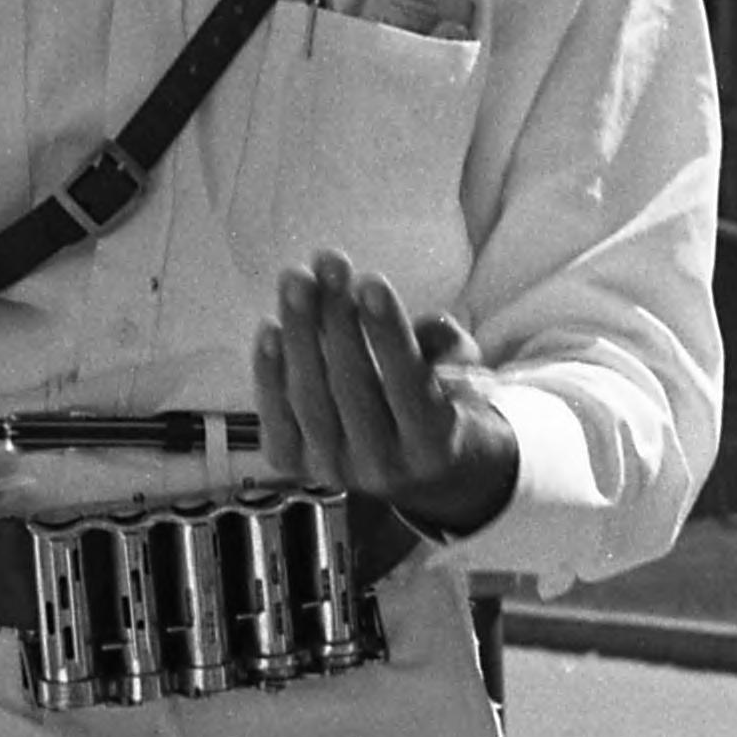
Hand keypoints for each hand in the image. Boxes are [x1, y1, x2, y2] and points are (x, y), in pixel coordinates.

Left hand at [256, 256, 525, 534]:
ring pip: (309, 398)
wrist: (415, 470)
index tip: (372, 282)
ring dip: (299, 332)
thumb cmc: (441, 404)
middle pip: (351, 388)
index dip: (387, 333)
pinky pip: (276, 416)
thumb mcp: (467, 376)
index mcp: (433, 447)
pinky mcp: (296, 466)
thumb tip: (427, 323)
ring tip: (298, 279)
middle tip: (330, 265)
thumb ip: (450, 348)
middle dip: (338, 319)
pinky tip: (270, 326)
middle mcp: (382, 466)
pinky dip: (269, 371)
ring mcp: (334, 470)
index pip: (407, 386)